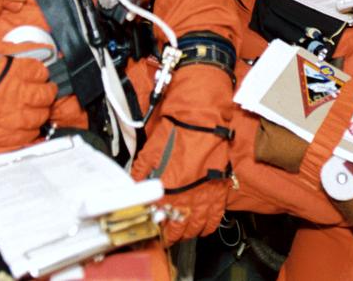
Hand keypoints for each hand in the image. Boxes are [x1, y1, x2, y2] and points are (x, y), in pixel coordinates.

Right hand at [0, 44, 54, 146]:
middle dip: (43, 91)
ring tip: (27, 107)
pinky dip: (29, 129)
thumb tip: (40, 49)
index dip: (37, 72)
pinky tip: (20, 123)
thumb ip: (17, 50)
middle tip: (34, 90)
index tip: (31, 74)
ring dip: (38, 111)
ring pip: (41, 116)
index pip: (42, 72)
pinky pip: (29, 135)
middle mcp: (19, 94)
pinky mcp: (4, 137)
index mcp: (17, 70)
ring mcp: (13, 118)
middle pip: (47, 94)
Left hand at [131, 65, 233, 242]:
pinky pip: (215, 216)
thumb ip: (140, 173)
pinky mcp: (219, 188)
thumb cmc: (176, 130)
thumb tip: (132, 187)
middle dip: (172, 234)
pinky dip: (209, 225)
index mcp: (168, 189)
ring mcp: (206, 194)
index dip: (156, 229)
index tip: (153, 232)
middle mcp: (188, 196)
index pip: (160, 220)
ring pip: (197, 226)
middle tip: (168, 235)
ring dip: (189, 232)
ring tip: (184, 233)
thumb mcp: (150, 151)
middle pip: (179, 227)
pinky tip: (203, 227)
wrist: (202, 116)